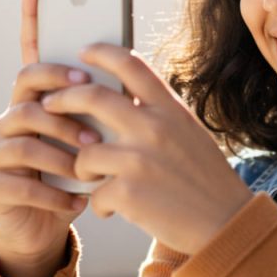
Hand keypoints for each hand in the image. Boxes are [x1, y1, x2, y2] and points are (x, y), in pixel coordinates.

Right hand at [0, 0, 99, 276]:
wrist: (51, 225)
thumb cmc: (78, 173)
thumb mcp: (98, 137)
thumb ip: (105, 104)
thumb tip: (131, 63)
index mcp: (40, 98)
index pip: (33, 51)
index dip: (33, 17)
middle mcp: (12, 115)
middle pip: (27, 83)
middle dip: (61, 90)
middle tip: (90, 98)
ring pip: (24, 133)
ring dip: (63, 145)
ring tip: (90, 160)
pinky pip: (22, 179)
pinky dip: (55, 191)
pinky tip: (77, 200)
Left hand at [39, 43, 253, 254]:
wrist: (227, 224)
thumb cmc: (207, 180)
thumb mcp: (189, 134)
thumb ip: (160, 114)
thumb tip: (126, 96)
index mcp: (170, 109)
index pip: (130, 63)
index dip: (101, 53)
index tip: (84, 52)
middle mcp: (154, 127)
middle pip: (92, 96)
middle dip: (63, 98)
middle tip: (49, 104)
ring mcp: (139, 159)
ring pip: (84, 152)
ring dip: (82, 168)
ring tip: (94, 179)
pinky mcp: (128, 193)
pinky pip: (94, 194)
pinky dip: (100, 204)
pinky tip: (114, 210)